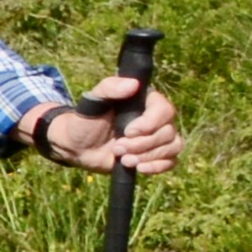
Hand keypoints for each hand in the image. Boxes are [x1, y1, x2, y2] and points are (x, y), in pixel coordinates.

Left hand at [37, 81, 183, 177]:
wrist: (78, 147)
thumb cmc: (85, 121)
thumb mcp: (92, 102)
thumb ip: (109, 88)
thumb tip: (133, 84)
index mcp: (145, 101)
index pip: (164, 110)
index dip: (150, 123)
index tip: (128, 132)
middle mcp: (157, 119)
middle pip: (168, 132)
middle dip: (141, 144)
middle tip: (118, 147)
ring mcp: (158, 138)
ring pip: (172, 147)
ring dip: (147, 156)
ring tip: (124, 159)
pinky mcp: (156, 155)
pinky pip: (171, 161)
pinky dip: (157, 167)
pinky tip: (138, 168)